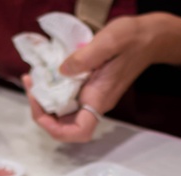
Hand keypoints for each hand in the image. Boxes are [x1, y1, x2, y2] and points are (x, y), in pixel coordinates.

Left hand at [23, 15, 158, 141]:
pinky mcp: (90, 88)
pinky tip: (46, 73)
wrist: (149, 38)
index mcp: (99, 98)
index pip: (79, 132)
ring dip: (45, 100)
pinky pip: (67, 97)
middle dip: (42, 111)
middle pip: (64, 125)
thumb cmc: (133, 39)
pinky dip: (53, 90)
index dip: (55, 130)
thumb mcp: (109, 41)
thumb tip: (61, 71)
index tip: (40, 109)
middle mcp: (95, 103)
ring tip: (33, 78)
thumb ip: (84, 58)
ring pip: (63, 112)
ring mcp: (92, 97)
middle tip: (31, 85)